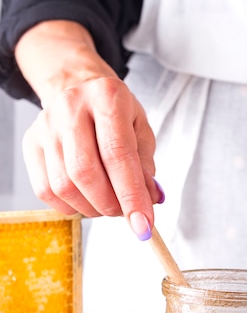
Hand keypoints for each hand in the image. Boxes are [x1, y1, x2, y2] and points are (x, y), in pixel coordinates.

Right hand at [22, 76, 160, 237]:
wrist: (79, 89)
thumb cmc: (115, 113)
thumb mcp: (141, 131)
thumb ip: (146, 166)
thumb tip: (149, 201)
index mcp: (106, 97)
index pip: (118, 154)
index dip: (131, 195)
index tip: (143, 224)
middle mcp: (70, 107)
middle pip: (86, 172)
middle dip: (110, 204)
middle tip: (125, 212)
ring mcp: (45, 126)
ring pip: (64, 186)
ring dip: (92, 207)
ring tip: (107, 203)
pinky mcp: (31, 143)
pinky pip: (47, 191)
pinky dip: (71, 206)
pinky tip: (86, 198)